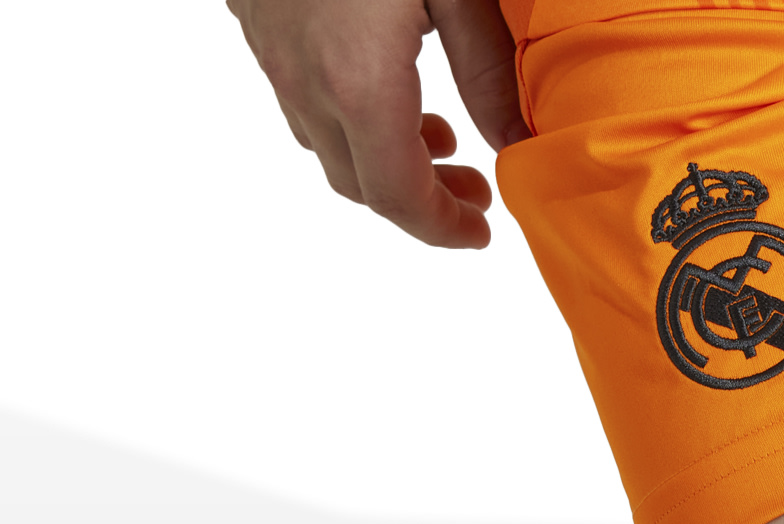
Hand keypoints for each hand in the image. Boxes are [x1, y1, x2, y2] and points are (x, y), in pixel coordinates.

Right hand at [228, 0, 528, 248]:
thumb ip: (487, 72)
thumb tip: (519, 142)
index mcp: (356, 82)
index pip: (398, 197)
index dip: (443, 230)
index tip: (482, 230)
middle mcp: (303, 79)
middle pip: (358, 182)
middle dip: (420, 202)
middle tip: (473, 191)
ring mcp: (270, 49)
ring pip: (323, 140)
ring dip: (382, 156)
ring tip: (438, 136)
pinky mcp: (253, 17)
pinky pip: (298, 93)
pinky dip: (346, 114)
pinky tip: (384, 84)